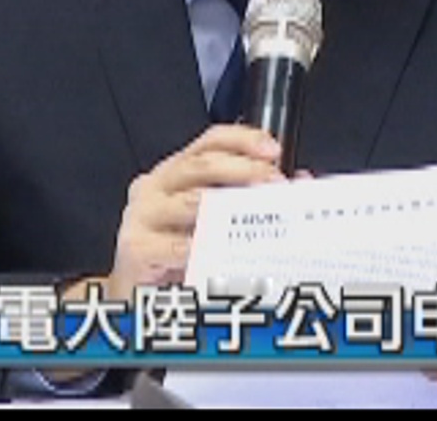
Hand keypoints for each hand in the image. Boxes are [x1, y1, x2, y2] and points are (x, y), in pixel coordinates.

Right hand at [105, 124, 283, 298]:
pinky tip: (225, 254)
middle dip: (244, 170)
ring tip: (259, 215)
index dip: (243, 139)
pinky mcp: (135, 247)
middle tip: (274, 182)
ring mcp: (141, 215)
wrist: (136, 296)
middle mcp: (156, 186)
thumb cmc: (177, 255)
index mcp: (176, 173)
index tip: (273, 150)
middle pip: (202, 164)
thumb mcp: (212, 222)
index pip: (209, 141)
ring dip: (230, 209)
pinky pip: (177, 246)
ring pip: (192, 202)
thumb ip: (250, 199)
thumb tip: (301, 184)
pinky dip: (204, 249)